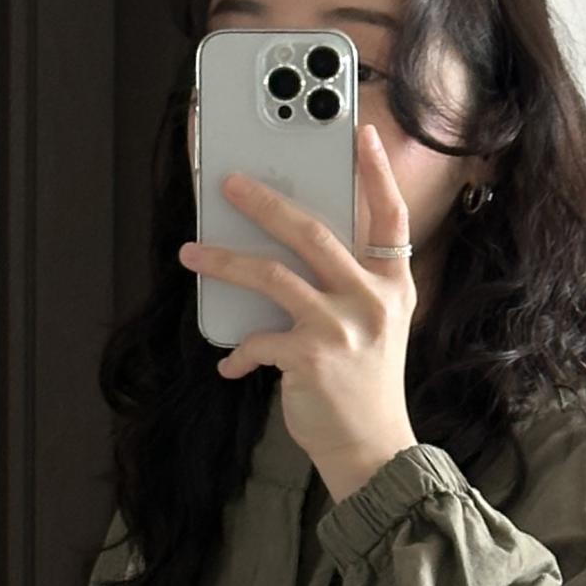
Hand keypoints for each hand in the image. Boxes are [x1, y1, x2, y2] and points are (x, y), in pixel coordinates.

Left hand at [178, 122, 416, 491]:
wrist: (371, 449)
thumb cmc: (364, 388)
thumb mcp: (374, 329)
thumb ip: (346, 289)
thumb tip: (285, 255)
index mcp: (393, 286)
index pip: (390, 219)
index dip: (376, 175)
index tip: (359, 135)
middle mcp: (372, 300)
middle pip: (312, 232)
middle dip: (264, 203)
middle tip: (229, 184)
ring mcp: (343, 328)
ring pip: (272, 275)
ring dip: (224, 261)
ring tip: (191, 252)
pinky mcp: (311, 358)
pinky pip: (258, 339)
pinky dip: (239, 352)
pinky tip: (231, 364)